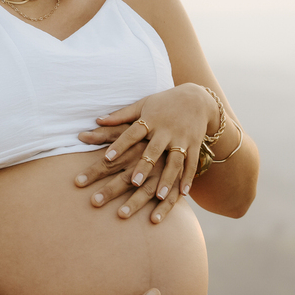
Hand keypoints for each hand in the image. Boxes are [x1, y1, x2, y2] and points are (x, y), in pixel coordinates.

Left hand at [74, 84, 214, 220]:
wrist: (197, 98)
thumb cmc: (163, 103)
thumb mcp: (142, 105)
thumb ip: (120, 116)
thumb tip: (97, 120)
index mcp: (150, 120)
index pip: (131, 133)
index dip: (119, 145)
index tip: (107, 158)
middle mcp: (166, 130)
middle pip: (153, 150)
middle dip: (144, 166)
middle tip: (133, 183)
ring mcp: (182, 138)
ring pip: (175, 161)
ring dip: (167, 179)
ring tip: (158, 196)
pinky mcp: (194, 145)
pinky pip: (192, 164)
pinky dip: (188, 179)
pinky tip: (183, 194)